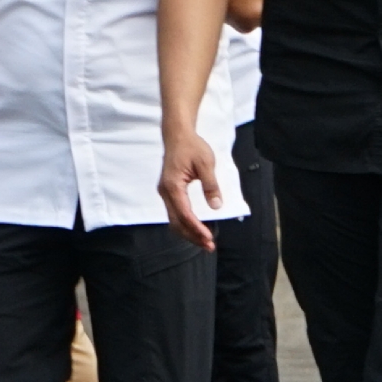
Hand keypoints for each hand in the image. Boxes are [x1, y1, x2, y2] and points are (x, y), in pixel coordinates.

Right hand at [157, 125, 223, 249]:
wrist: (177, 135)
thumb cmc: (192, 146)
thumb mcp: (206, 163)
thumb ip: (211, 185)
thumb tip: (216, 206)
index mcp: (173, 186)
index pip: (185, 214)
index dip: (197, 228)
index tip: (209, 238)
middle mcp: (166, 192)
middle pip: (177, 222)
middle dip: (193, 236)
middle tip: (209, 246)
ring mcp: (165, 193)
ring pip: (174, 220)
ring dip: (188, 232)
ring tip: (204, 241)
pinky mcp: (168, 192)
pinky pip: (175, 213)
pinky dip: (185, 224)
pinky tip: (196, 229)